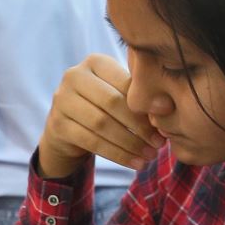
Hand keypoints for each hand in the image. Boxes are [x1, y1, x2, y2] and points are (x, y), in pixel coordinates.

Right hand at [36, 53, 163, 178]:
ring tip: (150, 156)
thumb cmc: (102, 107)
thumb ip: (138, 96)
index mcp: (94, 61)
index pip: (125, 82)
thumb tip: (166, 108)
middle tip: (160, 143)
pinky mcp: (57, 125)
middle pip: (112, 102)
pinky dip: (117, 154)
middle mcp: (73, 76)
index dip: (146, 102)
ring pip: (102, 124)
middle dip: (139, 125)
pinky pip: (91, 142)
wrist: (67, 128)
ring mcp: (61, 100)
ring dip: (130, 143)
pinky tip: (134, 163)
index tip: (167, 117)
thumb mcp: (119, 94)